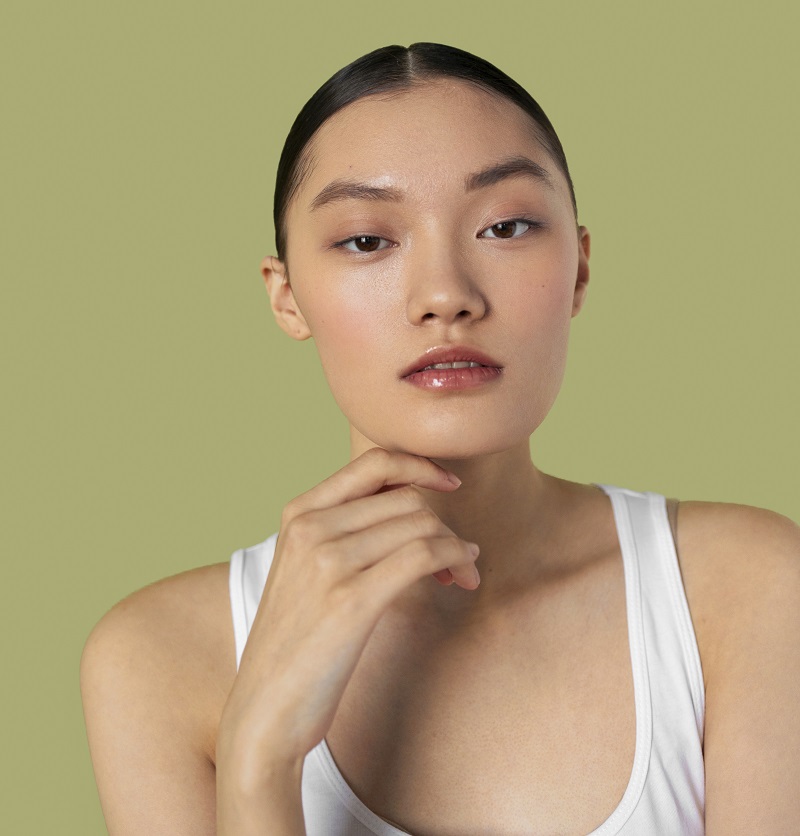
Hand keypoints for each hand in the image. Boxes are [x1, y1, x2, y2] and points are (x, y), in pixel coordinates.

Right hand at [217, 447, 479, 775]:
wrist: (264, 709)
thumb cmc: (295, 642)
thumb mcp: (305, 569)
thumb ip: (342, 530)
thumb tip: (409, 505)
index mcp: (298, 513)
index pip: (373, 464)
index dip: (421, 465)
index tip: (448, 483)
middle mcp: (309, 528)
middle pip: (407, 499)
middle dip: (443, 523)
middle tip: (457, 555)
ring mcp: (327, 561)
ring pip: (421, 525)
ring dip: (455, 545)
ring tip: (459, 573)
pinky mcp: (350, 600)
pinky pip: (423, 555)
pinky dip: (455, 559)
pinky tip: (461, 578)